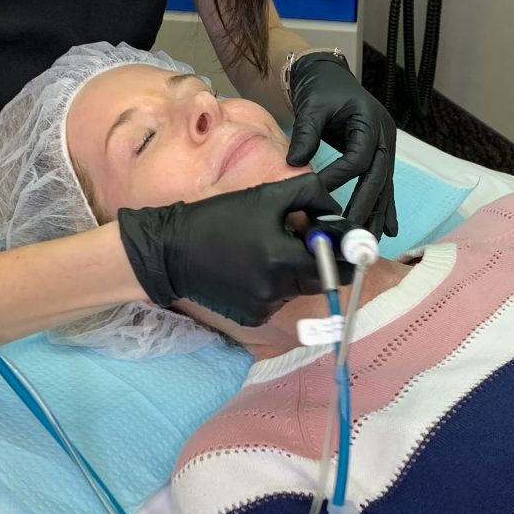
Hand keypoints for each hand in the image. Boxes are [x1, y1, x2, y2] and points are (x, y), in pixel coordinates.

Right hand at [117, 175, 341, 326]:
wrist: (170, 250)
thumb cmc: (219, 218)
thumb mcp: (266, 195)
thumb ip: (310, 196)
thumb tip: (337, 211)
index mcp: (284, 260)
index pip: (337, 266)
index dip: (343, 253)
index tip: (341, 241)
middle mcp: (277, 290)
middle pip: (318, 278)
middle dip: (315, 259)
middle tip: (295, 238)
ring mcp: (264, 308)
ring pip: (297, 290)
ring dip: (292, 272)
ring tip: (264, 251)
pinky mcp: (252, 318)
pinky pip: (276, 301)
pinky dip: (272, 286)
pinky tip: (249, 270)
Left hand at [286, 51, 397, 239]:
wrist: (328, 77)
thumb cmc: (321, 89)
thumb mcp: (312, 106)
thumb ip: (305, 134)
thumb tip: (295, 164)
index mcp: (370, 121)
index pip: (358, 158)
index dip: (339, 177)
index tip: (319, 193)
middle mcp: (384, 136)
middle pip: (378, 177)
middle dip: (366, 206)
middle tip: (351, 231)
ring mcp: (385, 148)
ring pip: (384, 186)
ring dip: (378, 213)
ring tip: (370, 239)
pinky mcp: (379, 157)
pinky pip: (384, 185)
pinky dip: (385, 207)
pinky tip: (388, 229)